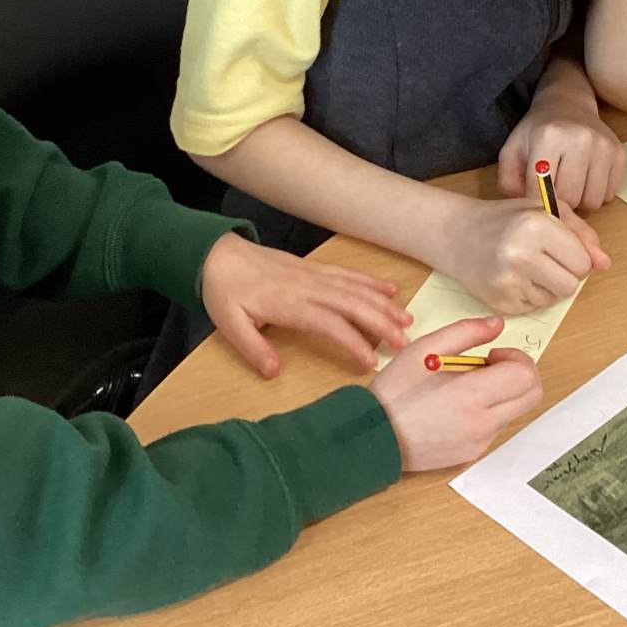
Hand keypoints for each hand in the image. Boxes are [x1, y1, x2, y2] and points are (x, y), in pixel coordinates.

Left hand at [199, 233, 410, 376]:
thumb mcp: (228, 324)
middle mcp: (307, 286)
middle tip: (405, 343)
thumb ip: (252, 348)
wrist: (219, 255)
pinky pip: (348, 274)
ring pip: (355, 288)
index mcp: (288, 303)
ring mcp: (314, 274)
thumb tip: (274, 372)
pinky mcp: (314, 268)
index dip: (353, 341)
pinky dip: (371, 282)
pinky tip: (390, 290)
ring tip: (407, 321)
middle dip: (381, 322)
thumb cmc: (224, 291)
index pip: (329, 322)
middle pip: (352, 303)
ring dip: (383, 303)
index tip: (371, 361)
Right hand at [369, 317, 542, 470]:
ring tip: (465, 388)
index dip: (516, 359)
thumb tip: (497, 323)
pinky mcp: (472, 454)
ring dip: (502, 394)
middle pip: (531, 396)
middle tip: (489, 368)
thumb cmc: (396, 390)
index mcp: (472, 395)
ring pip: (514, 411)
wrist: (373, 436)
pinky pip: (495, 428)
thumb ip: (465, 332)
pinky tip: (456, 407)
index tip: (491, 356)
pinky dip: (487, 412)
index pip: (525, 376)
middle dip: (518, 375)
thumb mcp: (425, 349)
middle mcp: (482, 423)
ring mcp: (479, 442)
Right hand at [437, 196, 609, 315]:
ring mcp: (508, 282)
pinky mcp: (500, 302)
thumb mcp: (544, 210)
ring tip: (527, 267)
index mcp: (535, 226)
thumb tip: (604, 263)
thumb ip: (580, 233)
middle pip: (571, 285)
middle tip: (545, 259)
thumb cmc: (505, 219)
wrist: (456, 235)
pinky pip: (535, 308)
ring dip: (548, 286)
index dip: (576, 256)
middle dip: (565, 274)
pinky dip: (530, 295)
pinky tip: (514, 278)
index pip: (582, 263)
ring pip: (554, 299)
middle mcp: (520, 255)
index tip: (560, 248)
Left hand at [496, 92, 626, 211]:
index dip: (537, 201)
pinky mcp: (619, 153)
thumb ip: (508, 181)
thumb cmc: (537, 133)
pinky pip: (609, 195)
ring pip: (593, 201)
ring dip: (580, 201)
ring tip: (570, 183)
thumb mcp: (512, 151)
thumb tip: (527, 208)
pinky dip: (596, 194)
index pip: (541, 190)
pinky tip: (586, 178)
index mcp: (548, 137)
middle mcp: (580, 138)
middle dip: (560, 202)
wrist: (567, 106)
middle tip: (554, 188)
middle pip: (570, 198)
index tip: (536, 198)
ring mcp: (603, 146)